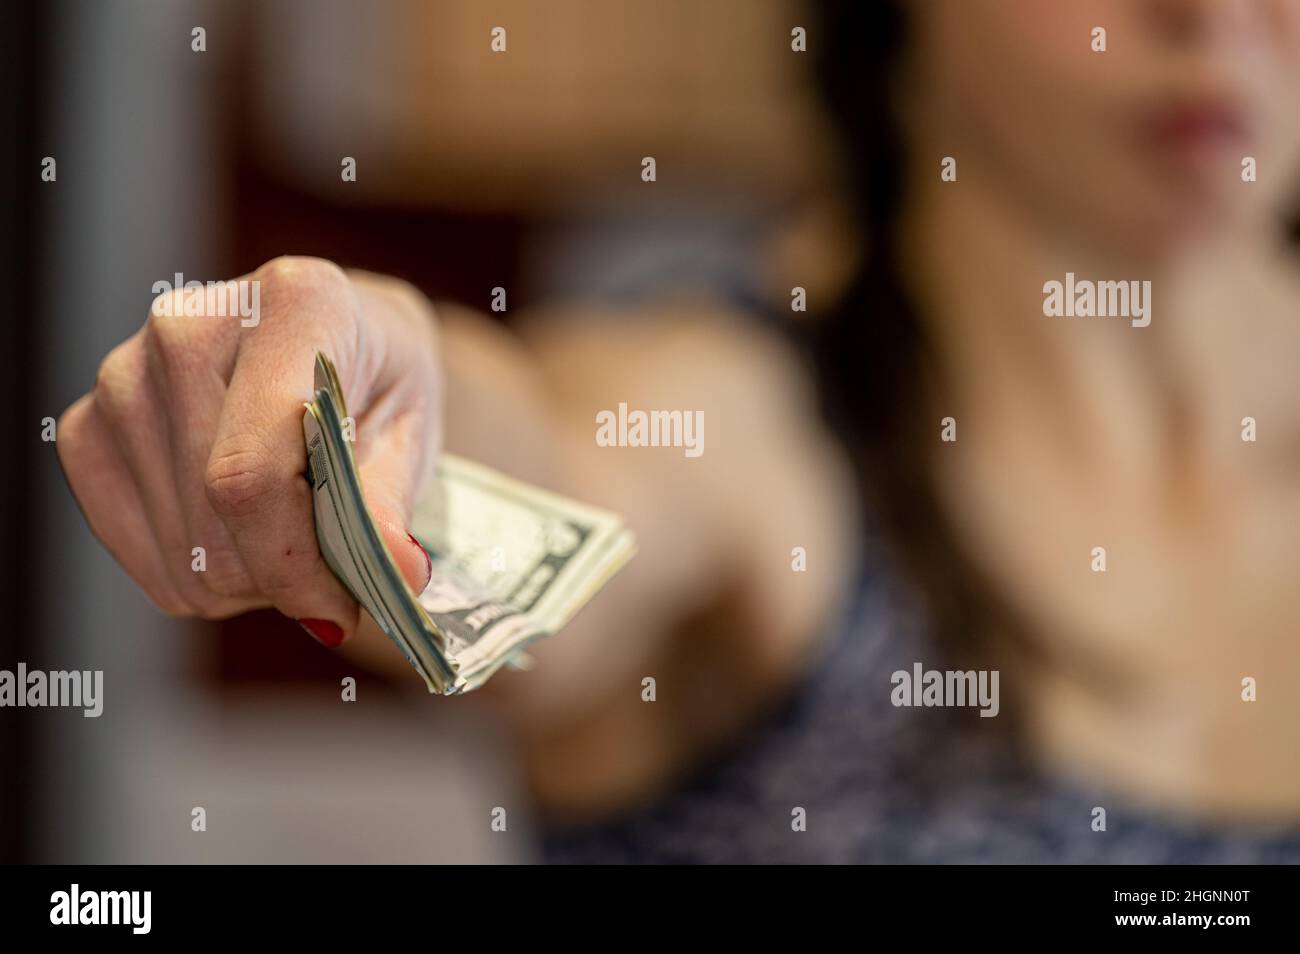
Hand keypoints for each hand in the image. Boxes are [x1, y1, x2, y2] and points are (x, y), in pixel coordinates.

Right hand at [57, 257, 439, 645]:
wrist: (334, 345)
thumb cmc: (375, 385)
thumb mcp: (411, 430)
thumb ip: (392, 502)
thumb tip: (398, 572)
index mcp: (294, 305)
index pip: (253, 467)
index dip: (293, 561)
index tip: (338, 605)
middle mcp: (188, 326)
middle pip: (214, 515)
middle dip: (283, 576)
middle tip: (330, 572)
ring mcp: (123, 373)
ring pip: (179, 549)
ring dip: (244, 578)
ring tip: (290, 536)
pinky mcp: (87, 425)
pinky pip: (135, 553)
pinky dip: (194, 575)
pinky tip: (238, 537)